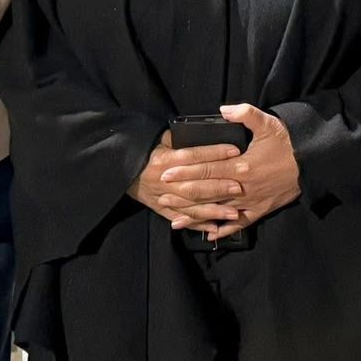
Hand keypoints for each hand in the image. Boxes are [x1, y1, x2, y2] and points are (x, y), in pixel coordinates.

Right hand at [128, 130, 243, 237]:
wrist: (121, 168)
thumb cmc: (147, 150)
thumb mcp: (162, 138)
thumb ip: (182, 138)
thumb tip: (207, 133)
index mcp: (165, 159)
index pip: (195, 156)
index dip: (215, 153)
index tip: (235, 151)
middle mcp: (165, 180)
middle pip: (196, 184)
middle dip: (219, 187)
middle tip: (240, 187)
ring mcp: (163, 197)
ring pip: (192, 206)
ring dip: (214, 211)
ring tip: (234, 213)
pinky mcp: (161, 209)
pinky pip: (182, 218)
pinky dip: (198, 224)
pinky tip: (214, 227)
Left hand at [158, 104, 300, 239]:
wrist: (312, 162)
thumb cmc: (288, 141)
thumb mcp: (268, 122)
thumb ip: (245, 114)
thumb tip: (224, 110)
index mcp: (241, 165)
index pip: (207, 168)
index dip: (185, 170)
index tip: (166, 172)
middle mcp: (242, 187)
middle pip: (207, 191)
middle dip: (183, 193)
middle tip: (162, 194)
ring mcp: (251, 201)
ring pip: (218, 211)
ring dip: (196, 215)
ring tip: (175, 220)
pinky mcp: (261, 210)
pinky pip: (239, 224)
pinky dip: (223, 230)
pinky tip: (209, 233)